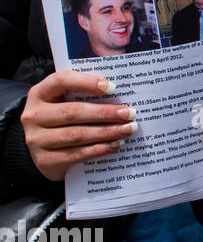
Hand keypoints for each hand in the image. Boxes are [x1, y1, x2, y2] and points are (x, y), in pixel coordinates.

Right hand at [21, 71, 136, 180]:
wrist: (43, 150)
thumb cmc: (62, 118)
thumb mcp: (66, 101)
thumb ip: (86, 92)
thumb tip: (120, 86)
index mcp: (40, 93)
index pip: (61, 81)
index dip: (86, 82)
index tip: (112, 87)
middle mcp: (34, 115)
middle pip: (73, 112)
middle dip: (105, 113)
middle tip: (129, 114)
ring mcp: (37, 139)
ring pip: (76, 134)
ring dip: (106, 132)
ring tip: (127, 129)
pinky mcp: (45, 160)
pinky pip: (77, 154)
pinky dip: (99, 149)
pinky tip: (115, 144)